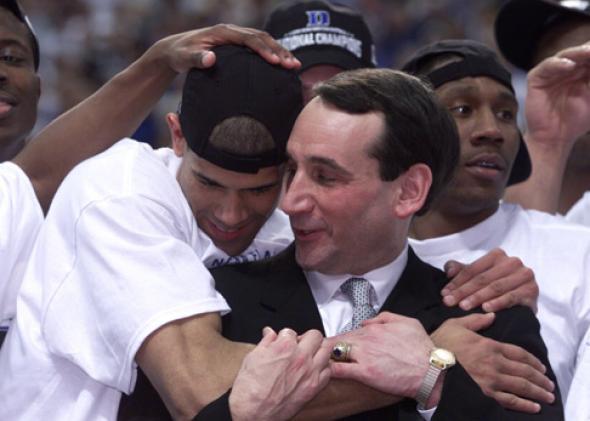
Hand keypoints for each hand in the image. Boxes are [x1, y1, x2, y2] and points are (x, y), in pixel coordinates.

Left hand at [147, 23, 300, 73]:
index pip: (249, 39)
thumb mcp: (184, 58)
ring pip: (264, 41)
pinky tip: (283, 66)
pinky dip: (273, 54)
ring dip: (280, 52)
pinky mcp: (238, 45)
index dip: (264, 50)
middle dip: (279, 51)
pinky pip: (260, 47)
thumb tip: (211, 59)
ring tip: (294, 66)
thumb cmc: (179, 55)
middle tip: (292, 66)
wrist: (175, 49)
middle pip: (262, 38)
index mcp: (223, 32)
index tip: (276, 62)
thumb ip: (196, 58)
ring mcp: (236, 37)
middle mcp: (232, 32)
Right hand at [229, 327, 330, 420]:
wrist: (253, 414)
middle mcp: (300, 357)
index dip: (285, 336)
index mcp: (284, 347)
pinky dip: (323, 368)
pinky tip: (314, 369)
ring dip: (319, 349)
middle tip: (300, 344)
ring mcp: (310, 372)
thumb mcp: (252, 358)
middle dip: (307, 337)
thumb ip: (265, 342)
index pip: (291, 331)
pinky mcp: (314, 387)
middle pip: (315, 335)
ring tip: (310, 354)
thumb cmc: (249, 389)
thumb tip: (269, 333)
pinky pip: (328, 371)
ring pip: (327, 350)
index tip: (282, 342)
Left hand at [329, 312, 432, 399]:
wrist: (431, 371)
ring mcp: (364, 356)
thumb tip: (367, 321)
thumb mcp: (407, 322)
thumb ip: (384, 318)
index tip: (337, 345)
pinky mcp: (364, 372)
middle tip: (324, 354)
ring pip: (335, 352)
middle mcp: (366, 340)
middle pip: (339, 341)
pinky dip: (331, 369)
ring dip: (328, 356)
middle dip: (331, 347)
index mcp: (374, 328)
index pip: (349, 332)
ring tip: (323, 362)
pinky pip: (339, 369)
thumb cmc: (422, 349)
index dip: (342, 340)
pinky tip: (327, 371)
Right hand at [431, 313, 554, 412]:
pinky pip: (510, 401)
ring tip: (548, 395)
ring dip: (538, 391)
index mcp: (490, 346)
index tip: (541, 366)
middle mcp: (496, 363)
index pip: (519, 353)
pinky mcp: (486, 394)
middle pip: (525, 371)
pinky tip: (534, 407)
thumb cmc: (440, 343)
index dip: (533, 360)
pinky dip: (525, 405)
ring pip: (522, 386)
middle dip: (540, 378)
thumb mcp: (456, 324)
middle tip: (549, 383)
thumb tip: (491, 315)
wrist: (428, 364)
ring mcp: (492, 380)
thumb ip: (476, 320)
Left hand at [442, 248, 537, 311]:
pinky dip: (498, 303)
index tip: (444, 294)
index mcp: (497, 255)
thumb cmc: (494, 285)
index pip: (472, 269)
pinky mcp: (532, 291)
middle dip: (464, 291)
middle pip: (482, 278)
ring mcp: (524, 276)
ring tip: (464, 306)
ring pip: (495, 287)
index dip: (456, 282)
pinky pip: (512, 297)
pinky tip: (486, 309)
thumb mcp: (476, 276)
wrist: (522, 300)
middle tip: (449, 302)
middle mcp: (513, 262)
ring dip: (478, 297)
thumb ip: (460, 270)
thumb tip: (449, 270)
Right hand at [525, 42, 589, 151]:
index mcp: (584, 72)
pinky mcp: (537, 78)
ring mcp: (552, 73)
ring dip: (578, 53)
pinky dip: (558, 64)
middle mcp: (568, 70)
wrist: (556, 137)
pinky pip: (548, 66)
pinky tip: (570, 66)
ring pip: (566, 55)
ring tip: (589, 53)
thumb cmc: (577, 120)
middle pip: (581, 52)